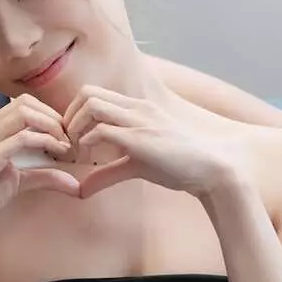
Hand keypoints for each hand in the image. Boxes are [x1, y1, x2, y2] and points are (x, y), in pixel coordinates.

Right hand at [0, 96, 78, 236]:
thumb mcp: (18, 182)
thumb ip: (43, 176)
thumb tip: (75, 183)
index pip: (20, 104)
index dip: (46, 114)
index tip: (63, 134)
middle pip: (24, 103)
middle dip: (52, 116)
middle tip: (67, 137)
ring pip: (24, 113)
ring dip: (50, 125)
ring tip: (64, 144)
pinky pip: (22, 138)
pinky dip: (45, 141)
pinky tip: (57, 151)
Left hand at [63, 86, 237, 200]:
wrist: (212, 169)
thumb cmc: (178, 164)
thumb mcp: (135, 164)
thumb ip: (107, 172)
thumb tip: (81, 189)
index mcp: (136, 108)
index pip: (92, 93)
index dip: (74, 113)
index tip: (71, 138)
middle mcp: (136, 108)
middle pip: (86, 92)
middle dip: (69, 116)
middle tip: (68, 142)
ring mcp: (139, 121)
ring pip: (91, 105)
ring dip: (75, 127)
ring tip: (76, 150)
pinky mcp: (141, 139)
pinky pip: (102, 130)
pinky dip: (87, 143)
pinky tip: (88, 159)